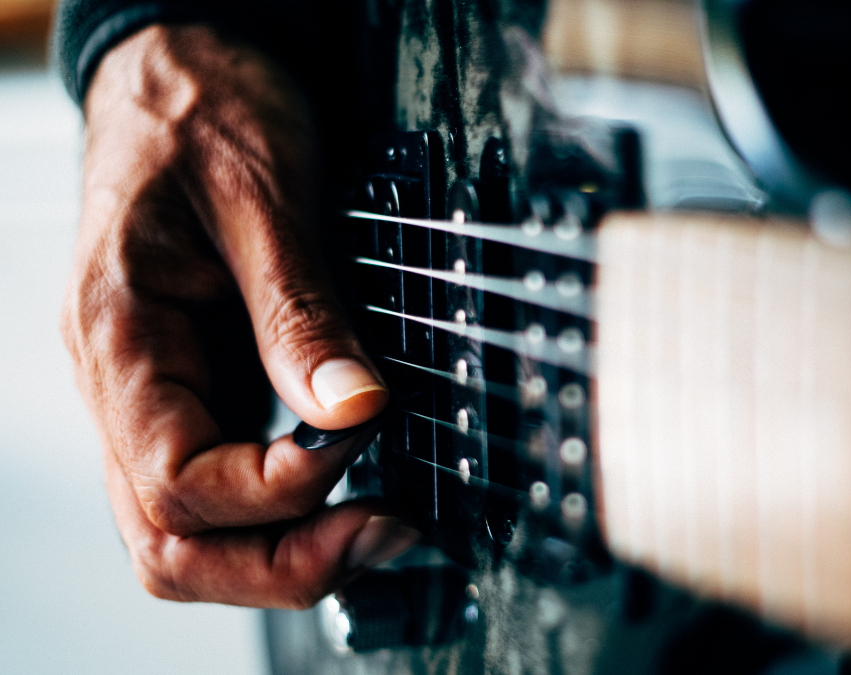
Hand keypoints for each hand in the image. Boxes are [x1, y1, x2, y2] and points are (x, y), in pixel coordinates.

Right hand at [61, 24, 416, 607]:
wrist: (184, 73)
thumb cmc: (204, 110)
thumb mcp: (260, 193)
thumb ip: (299, 309)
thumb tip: (352, 411)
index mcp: (119, 338)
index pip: (177, 480)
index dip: (277, 490)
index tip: (361, 444)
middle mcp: (126, 387)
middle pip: (170, 542)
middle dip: (280, 563)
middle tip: (385, 533)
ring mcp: (159, 398)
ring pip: (191, 534)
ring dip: (285, 554)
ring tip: (380, 527)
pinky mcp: (199, 391)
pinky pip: (222, 489)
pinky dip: (285, 515)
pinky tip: (351, 495)